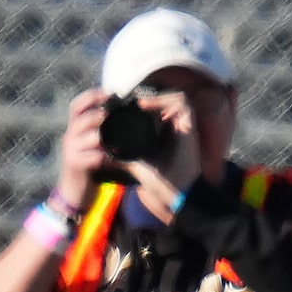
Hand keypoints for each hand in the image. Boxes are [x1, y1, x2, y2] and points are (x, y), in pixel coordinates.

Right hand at [55, 88, 110, 210]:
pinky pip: (96, 156)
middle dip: (104, 116)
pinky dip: (109, 157)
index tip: (110, 93)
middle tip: (122, 117)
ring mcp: (70, 151)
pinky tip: (118, 159)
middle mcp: (69, 137)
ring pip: (93, 136)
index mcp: (73, 130)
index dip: (92, 96)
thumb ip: (99, 132)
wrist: (72, 193)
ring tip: (122, 141)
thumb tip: (118, 118)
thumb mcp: (89, 146)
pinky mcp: (76, 165)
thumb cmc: (86, 168)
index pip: (77, 105)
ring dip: (109, 137)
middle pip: (85, 118)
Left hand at [123, 91, 204, 221]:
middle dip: (151, 99)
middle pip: (168, 102)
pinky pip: (183, 103)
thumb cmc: (160, 181)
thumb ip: (122, 154)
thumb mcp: (135, 163)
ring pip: (176, 98)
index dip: (146, 104)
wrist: (176, 193)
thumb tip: (101, 150)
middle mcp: (177, 127)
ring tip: (141, 104)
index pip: (160, 110)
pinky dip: (166, 100)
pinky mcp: (190, 127)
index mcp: (167, 133)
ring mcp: (185, 126)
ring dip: (159, 97)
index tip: (125, 107)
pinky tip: (148, 106)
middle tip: (132, 103)